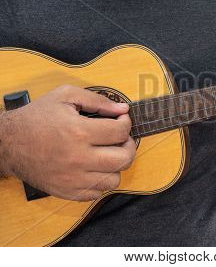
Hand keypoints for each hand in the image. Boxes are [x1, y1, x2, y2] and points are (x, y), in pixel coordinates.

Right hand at [1, 85, 135, 200]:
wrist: (7, 143)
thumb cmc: (36, 118)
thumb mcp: (65, 96)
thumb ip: (97, 100)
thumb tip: (122, 109)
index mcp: (78, 132)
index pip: (120, 132)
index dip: (126, 123)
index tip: (121, 120)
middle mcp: (78, 158)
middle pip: (124, 159)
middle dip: (128, 146)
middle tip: (121, 139)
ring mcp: (73, 178)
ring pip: (114, 180)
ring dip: (116, 166)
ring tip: (107, 154)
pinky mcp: (67, 191)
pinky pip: (97, 193)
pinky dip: (101, 181)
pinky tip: (94, 168)